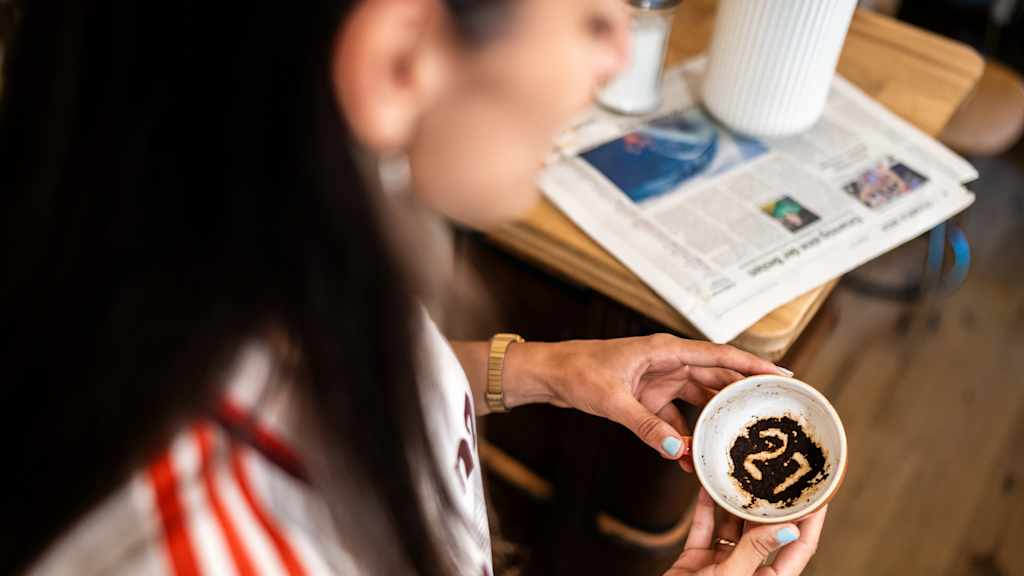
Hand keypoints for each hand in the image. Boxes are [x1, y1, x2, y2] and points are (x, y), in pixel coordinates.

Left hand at [510, 334, 788, 469]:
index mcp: (664, 350)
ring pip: (700, 398)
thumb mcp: (612, 400)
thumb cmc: (577, 372)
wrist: (549, 374)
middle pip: (716, 376)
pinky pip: (677, 417)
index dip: (752, 366)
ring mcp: (659, 380)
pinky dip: (686, 434)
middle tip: (775, 408)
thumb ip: (646, 426)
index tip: (782, 375)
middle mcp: (668, 362)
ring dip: (716, 418)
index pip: (718, 355)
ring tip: (742, 436)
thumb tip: (678, 450)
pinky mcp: (648, 397)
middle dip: (744, 391)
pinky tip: (693, 456)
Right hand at [666, 490, 826, 575]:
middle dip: (771, 505)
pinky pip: (704, 529)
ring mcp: (722, 565)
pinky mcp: (696, 560)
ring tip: (742, 477)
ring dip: (735, 503)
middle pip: (765, 532)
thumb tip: (789, 529)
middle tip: (779, 476)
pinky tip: (708, 488)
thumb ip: (755, 551)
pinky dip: (705, 509)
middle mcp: (748, 571)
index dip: (809, 522)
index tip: (818, 496)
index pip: (798, 547)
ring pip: (733, 527)